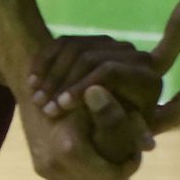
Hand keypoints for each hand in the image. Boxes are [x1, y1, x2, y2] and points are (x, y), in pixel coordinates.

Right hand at [17, 84, 143, 179]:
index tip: (136, 150)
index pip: (110, 177)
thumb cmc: (74, 91)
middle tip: (129, 156)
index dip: (129, 166)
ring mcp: (45, 168)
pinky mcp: (41, 170)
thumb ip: (123, 124)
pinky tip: (101, 165)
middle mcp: (53, 164)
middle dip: (118, 175)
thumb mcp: (103, 103)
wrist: (37, 90)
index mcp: (69, 148)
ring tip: (116, 160)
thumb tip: (149, 146)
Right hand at [28, 34, 161, 129]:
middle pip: (90, 57)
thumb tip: (94, 95)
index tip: (61, 106)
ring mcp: (113, 45)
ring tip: (36, 99)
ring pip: (74, 47)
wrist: (103, 126)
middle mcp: (135, 57)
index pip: (109, 71)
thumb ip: (110, 119)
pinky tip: (32, 82)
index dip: (82, 86)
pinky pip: (63, 43)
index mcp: (147, 80)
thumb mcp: (115, 138)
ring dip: (50, 75)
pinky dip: (44, 61)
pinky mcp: (92, 41)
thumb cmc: (114, 139)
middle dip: (62, 82)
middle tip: (43, 106)